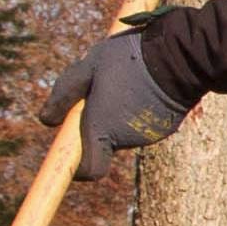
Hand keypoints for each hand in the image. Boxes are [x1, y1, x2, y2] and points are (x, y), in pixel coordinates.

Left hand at [41, 29, 188, 180]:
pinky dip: (142, 109)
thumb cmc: (128, 58)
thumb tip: (46, 120)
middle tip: (103, 88)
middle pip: (106, 140)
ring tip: (129, 79)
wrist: (180, 54)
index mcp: (102, 129)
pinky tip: (147, 83)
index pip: (89, 170)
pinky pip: (146, 122)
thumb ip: (64, 94)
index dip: (78, 168)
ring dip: (122, 112)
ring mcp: (150, 134)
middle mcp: (127, 139)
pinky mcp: (168, 126)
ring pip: (126, 129)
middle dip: (101, 121)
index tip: (72, 156)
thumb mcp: (88, 67)